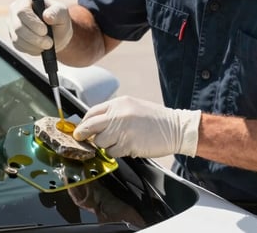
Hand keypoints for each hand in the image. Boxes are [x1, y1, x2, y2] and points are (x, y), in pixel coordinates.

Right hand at [7, 0, 72, 55]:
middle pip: (18, 27)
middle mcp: (15, 11)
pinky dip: (31, 49)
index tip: (45, 31)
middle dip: (35, 38)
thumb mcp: (62, 13)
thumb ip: (56, 13)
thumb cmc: (59, 19)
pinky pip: (18, 46)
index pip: (22, 11)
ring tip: (48, 45)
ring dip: (35, 45)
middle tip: (49, 43)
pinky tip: (41, 47)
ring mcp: (12, 25)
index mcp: (25, 0)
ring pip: (17, 39)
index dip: (32, 23)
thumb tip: (47, 16)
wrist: (56, 33)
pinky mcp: (13, 37)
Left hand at [73, 96, 200, 157]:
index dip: (84, 122)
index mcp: (119, 104)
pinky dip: (116, 153)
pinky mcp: (128, 144)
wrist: (176, 128)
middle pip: (90, 126)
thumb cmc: (156, 119)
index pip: (92, 112)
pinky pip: (112, 152)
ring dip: (105, 146)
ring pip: (100, 142)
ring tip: (117, 143)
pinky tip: (126, 147)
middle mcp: (118, 115)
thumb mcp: (133, 107)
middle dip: (83, 135)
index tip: (80, 129)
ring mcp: (122, 129)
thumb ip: (115, 113)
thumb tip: (97, 123)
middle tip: (81, 139)